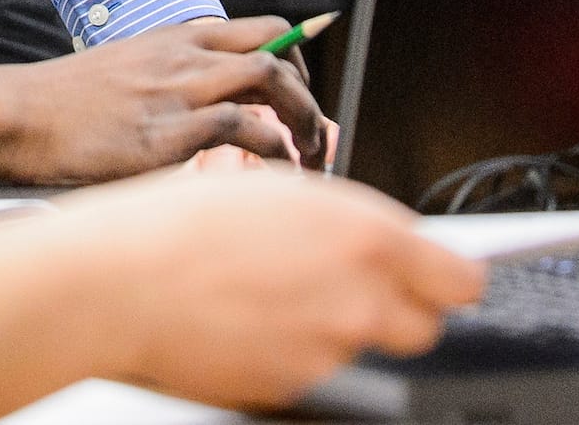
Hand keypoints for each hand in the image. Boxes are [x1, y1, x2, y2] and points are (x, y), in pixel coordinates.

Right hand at [0, 16, 327, 183]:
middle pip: (274, 50)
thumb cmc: (63, 109)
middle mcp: (183, 56)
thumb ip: (167, 85)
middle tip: (316, 134)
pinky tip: (274, 169)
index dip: (295, 57)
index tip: (306, 91)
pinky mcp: (168, 130)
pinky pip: (242, 126)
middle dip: (308, 92)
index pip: (258, 29)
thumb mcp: (124, 76)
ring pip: (269, 79)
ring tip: (308, 157)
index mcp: (174, 39)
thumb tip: (204, 118)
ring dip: (303, 119)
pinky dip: (272, 146)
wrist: (18, 118)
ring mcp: (177, 89)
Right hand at [60, 169, 483, 410]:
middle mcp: (358, 301)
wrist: (118, 283)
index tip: (446, 271)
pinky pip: (314, 369)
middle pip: (424, 325)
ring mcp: (326, 352)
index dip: (452, 273)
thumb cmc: (182, 222)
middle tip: (354, 280)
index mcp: (365, 237)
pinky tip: (250, 316)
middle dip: (400, 305)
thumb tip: (382, 243)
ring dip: (338, 324)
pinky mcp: (289, 388)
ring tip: (274, 290)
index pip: (461, 278)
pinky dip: (293, 349)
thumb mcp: (280, 190)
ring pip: (362, 344)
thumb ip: (348, 222)